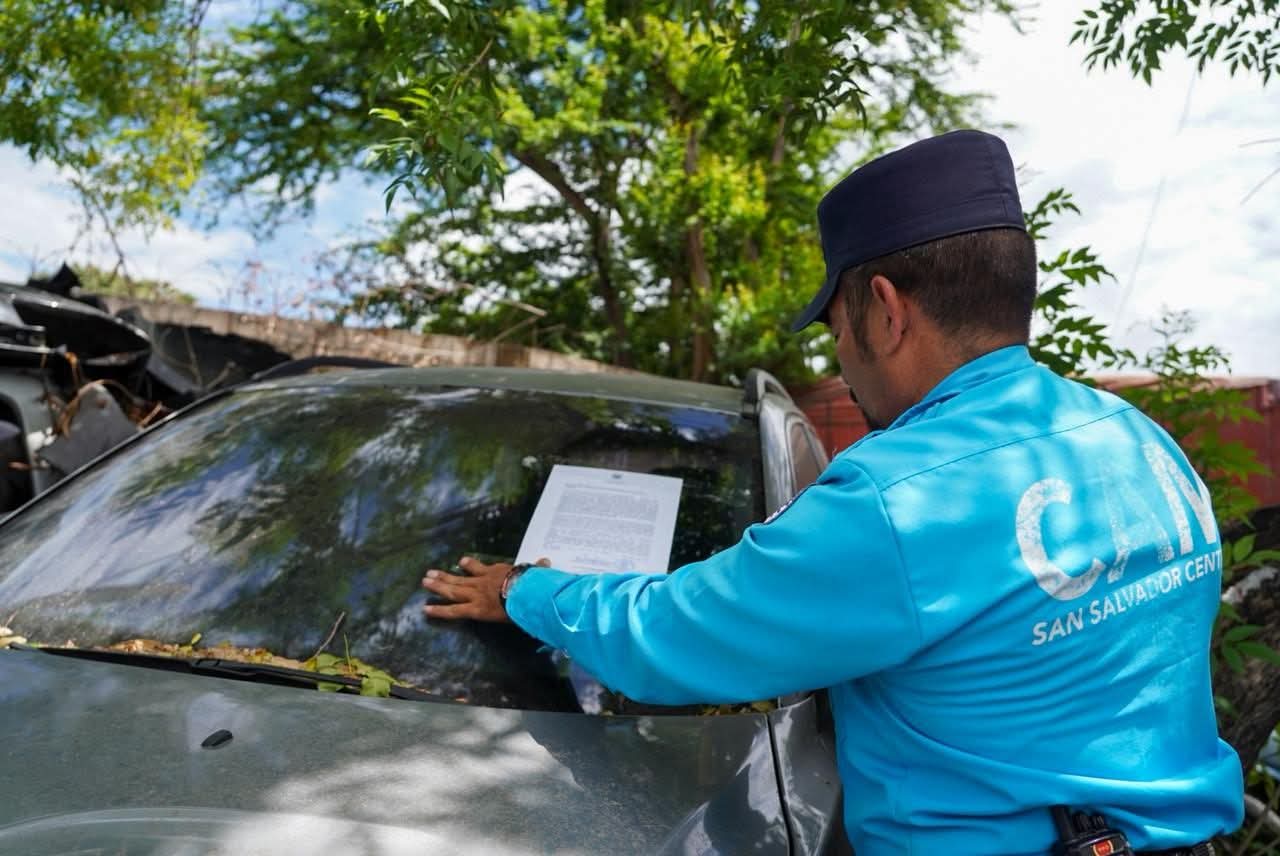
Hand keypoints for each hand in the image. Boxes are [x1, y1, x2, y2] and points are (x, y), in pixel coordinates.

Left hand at [421, 556, 548, 622]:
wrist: (526, 591)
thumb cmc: (532, 582)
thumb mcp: (535, 572)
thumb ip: (538, 568)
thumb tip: (546, 562)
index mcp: (497, 572)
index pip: (481, 568)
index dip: (470, 565)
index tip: (461, 562)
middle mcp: (482, 582)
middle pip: (461, 578)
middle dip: (445, 576)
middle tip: (430, 573)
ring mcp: (476, 595)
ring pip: (453, 590)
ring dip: (438, 586)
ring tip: (424, 582)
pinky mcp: (474, 609)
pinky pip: (454, 611)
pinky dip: (439, 611)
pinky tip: (426, 610)